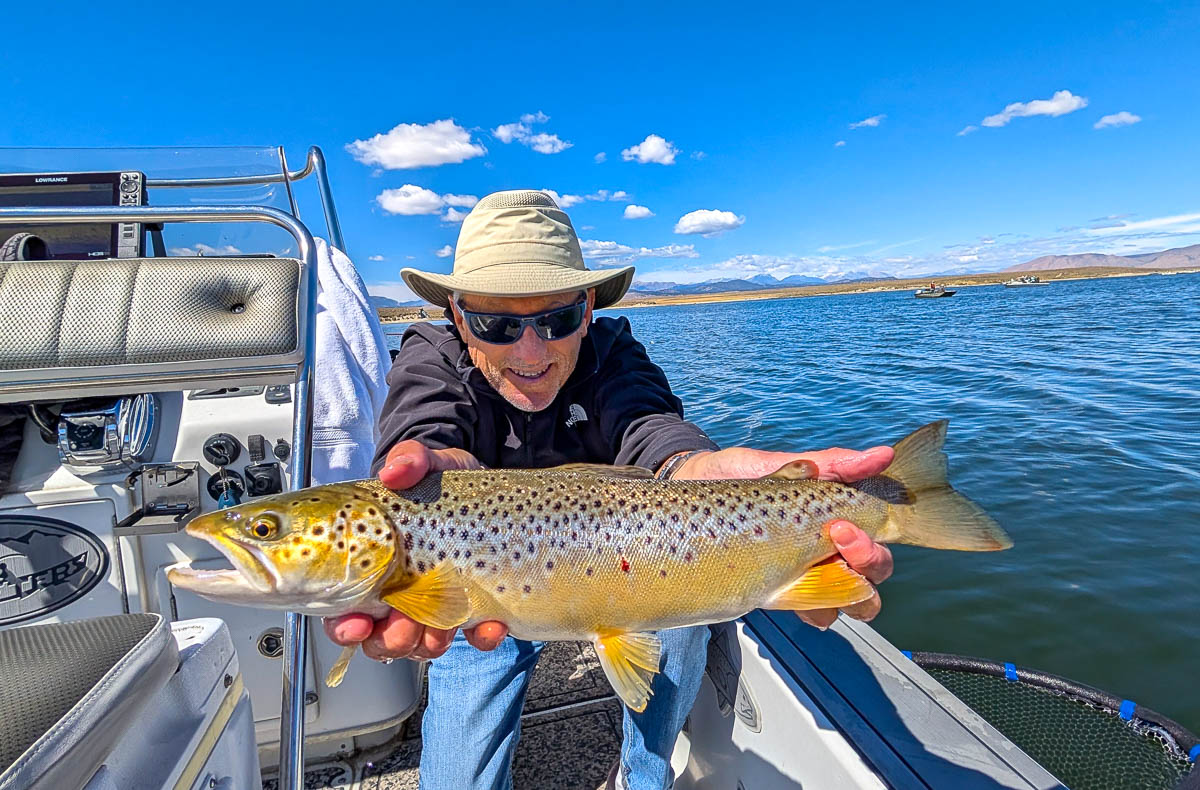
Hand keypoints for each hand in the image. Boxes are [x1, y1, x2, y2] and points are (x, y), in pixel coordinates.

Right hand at [322, 440, 508, 659]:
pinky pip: (476, 636)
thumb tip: (395, 470)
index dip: (344, 625)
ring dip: (429, 642)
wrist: (492, 487)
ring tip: (443, 625)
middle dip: (388, 640)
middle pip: (379, 636)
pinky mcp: (475, 607)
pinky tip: (490, 624)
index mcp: (371, 562)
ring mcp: (437, 602)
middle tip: (401, 625)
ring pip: (421, 643)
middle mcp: (399, 590)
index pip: (343, 607)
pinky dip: (483, 637)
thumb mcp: (427, 463)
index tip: (355, 623)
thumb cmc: (443, 482)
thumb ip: (410, 459)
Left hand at [674, 445, 894, 626]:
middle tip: (835, 538)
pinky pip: (815, 613)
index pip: (881, 537)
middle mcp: (830, 549)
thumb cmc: (736, 476)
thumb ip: (830, 464)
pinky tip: (790, 593)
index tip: (843, 523)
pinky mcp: (778, 592)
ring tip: (815, 570)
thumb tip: (882, 454)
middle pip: (876, 573)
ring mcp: (807, 573)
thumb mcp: (778, 463)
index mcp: (836, 518)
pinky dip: (815, 609)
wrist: (689, 489)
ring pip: (853, 600)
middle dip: (868, 561)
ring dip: (847, 592)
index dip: (877, 539)